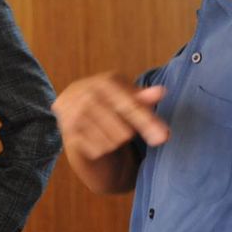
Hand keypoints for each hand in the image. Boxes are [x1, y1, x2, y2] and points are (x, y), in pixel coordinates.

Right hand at [54, 72, 168, 160]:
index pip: (130, 105)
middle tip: (126, 132)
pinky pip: (97, 150)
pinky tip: (97, 139)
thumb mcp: (127, 98)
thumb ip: (143, 98)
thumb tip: (161, 91)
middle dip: (130, 135)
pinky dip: (102, 149)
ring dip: (114, 142)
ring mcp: (72, 113)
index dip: (148, 122)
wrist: (74, 115)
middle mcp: (84, 94)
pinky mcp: (67, 132)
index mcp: (103, 81)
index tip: (164, 136)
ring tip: (108, 132)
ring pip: (111, 142)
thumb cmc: (108, 105)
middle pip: (123, 129)